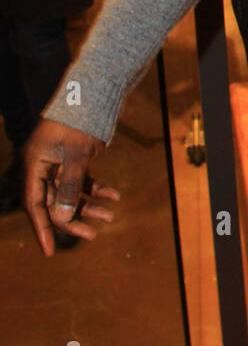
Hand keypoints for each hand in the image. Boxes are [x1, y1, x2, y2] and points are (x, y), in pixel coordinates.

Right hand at [23, 119, 119, 256]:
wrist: (95, 94)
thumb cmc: (81, 122)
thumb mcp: (76, 156)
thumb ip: (70, 186)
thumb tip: (64, 217)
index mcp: (35, 163)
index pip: (35, 203)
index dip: (42, 228)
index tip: (50, 251)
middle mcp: (44, 165)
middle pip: (54, 201)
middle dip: (73, 218)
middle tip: (92, 235)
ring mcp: (59, 162)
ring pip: (71, 192)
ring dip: (89, 205)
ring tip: (110, 216)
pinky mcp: (74, 158)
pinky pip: (83, 180)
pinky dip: (96, 189)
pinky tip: (114, 196)